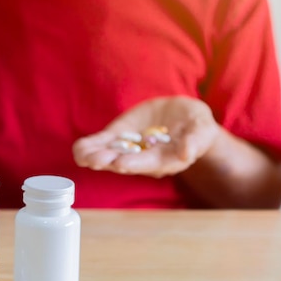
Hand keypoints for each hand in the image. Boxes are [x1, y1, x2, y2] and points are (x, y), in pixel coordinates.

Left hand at [73, 96, 219, 177]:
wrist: (183, 117)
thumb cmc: (197, 126)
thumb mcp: (201, 129)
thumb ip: (195, 140)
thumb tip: (188, 153)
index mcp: (166, 160)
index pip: (150, 163)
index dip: (135, 163)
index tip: (121, 163)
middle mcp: (145, 159)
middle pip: (126, 162)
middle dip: (110, 161)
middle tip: (96, 160)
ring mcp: (130, 149)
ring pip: (110, 156)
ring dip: (95, 156)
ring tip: (83, 156)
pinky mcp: (119, 137)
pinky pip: (103, 144)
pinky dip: (91, 146)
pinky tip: (79, 148)